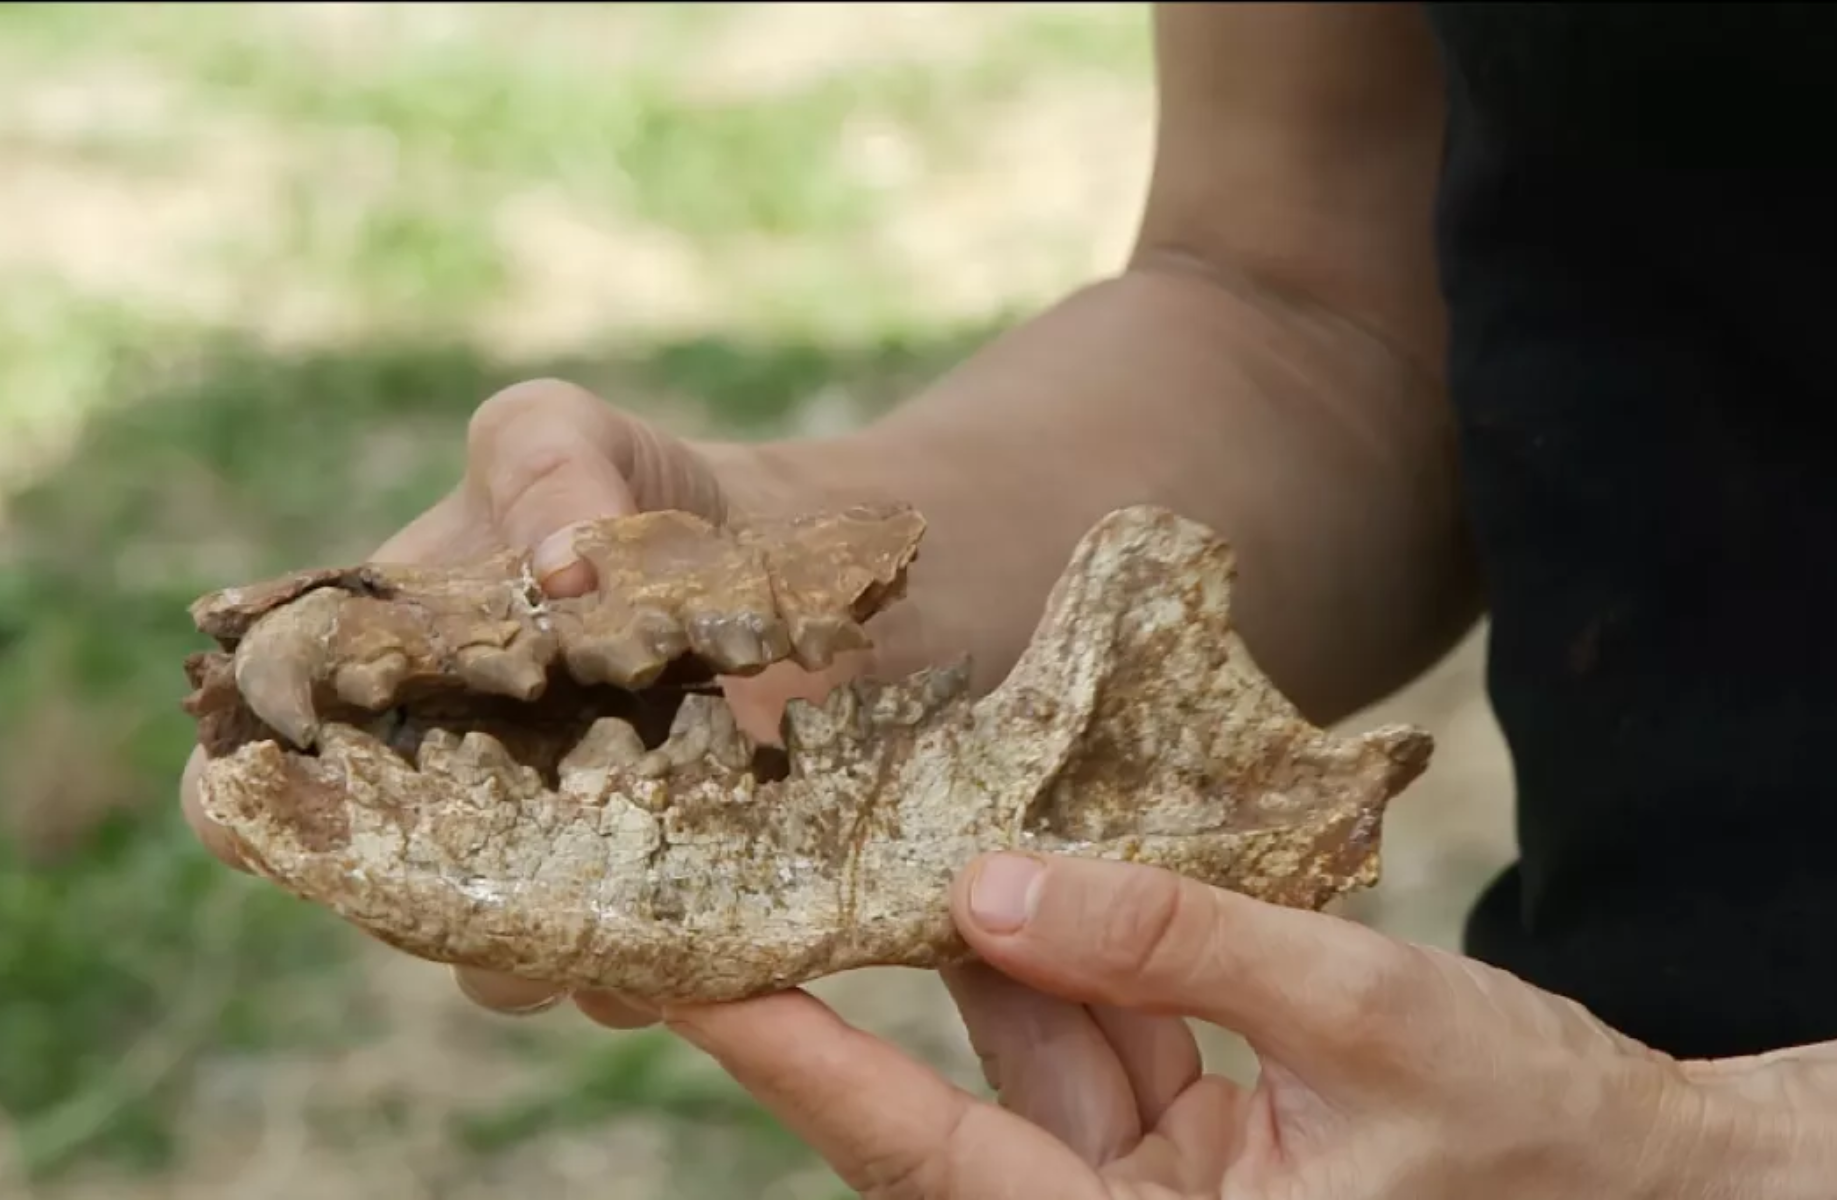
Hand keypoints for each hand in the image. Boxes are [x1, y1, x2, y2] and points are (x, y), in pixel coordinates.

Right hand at [176, 379, 860, 1026]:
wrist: (774, 548)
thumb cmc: (627, 491)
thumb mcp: (565, 434)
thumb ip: (542, 460)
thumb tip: (562, 567)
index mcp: (366, 697)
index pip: (244, 790)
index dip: (250, 811)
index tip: (321, 792)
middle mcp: (436, 800)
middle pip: (383, 906)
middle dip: (438, 890)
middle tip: (521, 831)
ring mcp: (540, 861)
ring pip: (503, 969)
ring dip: (552, 942)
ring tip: (630, 867)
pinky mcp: (648, 896)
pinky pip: (630, 981)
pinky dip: (664, 966)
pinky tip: (719, 904)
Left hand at [664, 851, 1825, 1198]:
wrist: (1650, 1176)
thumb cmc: (1534, 1131)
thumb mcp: (1363, 1020)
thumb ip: (1178, 948)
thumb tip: (993, 883)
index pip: (934, 1162)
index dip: (803, 1068)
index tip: (691, 984)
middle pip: (948, 1101)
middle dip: (843, 991)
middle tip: (723, 893)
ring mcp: (1151, 1176)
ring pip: (1024, 1042)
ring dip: (957, 938)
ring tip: (852, 828)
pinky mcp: (1186, 1127)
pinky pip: (1097, 1024)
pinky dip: (1062, 943)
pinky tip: (999, 857)